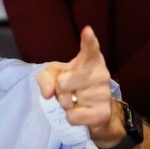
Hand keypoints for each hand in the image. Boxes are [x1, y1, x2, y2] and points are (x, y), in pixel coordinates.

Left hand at [35, 26, 120, 142]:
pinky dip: (70, 117)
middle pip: (63, 82)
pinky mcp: (103, 112)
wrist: (93, 111)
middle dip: (59, 90)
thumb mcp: (54, 76)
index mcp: (90, 60)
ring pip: (67, 101)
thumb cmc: (72, 85)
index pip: (90, 49)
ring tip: (77, 101)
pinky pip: (73, 116)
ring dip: (66, 104)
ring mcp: (104, 93)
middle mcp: (101, 74)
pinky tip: (80, 112)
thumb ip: (45, 78)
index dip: (88, 41)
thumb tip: (48, 93)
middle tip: (68, 91)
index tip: (87, 31)